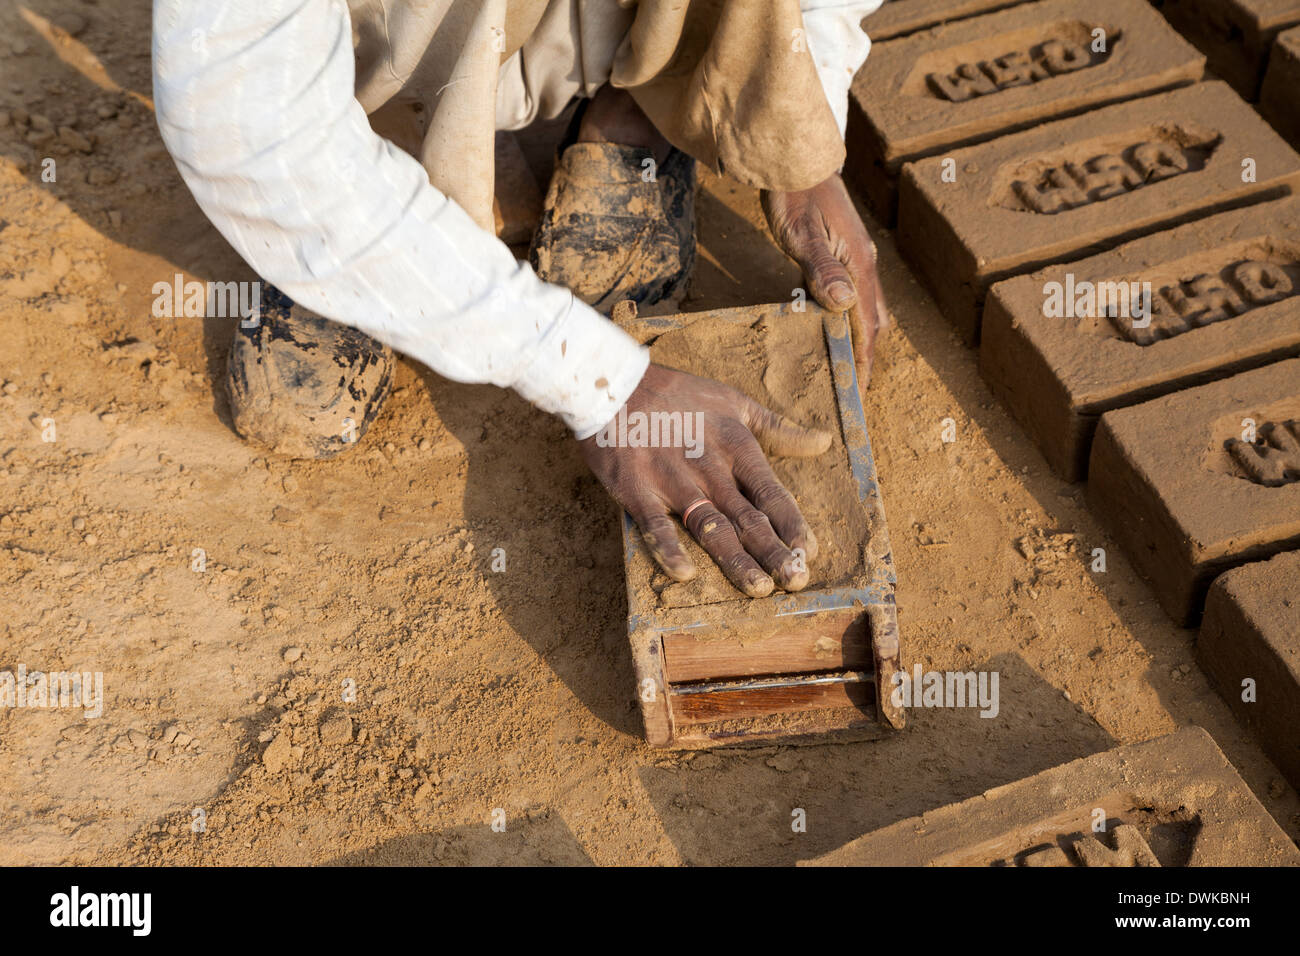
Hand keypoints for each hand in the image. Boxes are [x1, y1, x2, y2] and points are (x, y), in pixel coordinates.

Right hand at [580, 364, 830, 596]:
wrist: (615, 385)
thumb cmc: (679, 394)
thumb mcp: (735, 403)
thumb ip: (778, 429)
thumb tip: (824, 442)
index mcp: (735, 446)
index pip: (771, 493)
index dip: (792, 524)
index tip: (810, 552)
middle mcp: (709, 468)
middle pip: (748, 517)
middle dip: (774, 552)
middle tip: (796, 581)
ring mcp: (673, 481)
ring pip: (710, 527)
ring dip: (735, 560)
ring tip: (758, 588)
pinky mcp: (637, 489)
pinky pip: (655, 524)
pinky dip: (668, 548)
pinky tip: (684, 574)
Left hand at [762, 173, 890, 388]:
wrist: (793, 159)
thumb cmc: (793, 195)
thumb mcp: (802, 234)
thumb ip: (823, 269)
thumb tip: (844, 305)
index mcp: (859, 264)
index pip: (868, 325)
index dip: (864, 361)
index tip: (858, 392)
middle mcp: (864, 264)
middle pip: (874, 321)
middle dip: (865, 354)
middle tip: (848, 385)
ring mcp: (856, 257)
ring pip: (865, 308)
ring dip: (857, 336)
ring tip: (840, 364)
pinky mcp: (843, 252)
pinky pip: (852, 294)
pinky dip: (846, 317)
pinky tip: (827, 324)